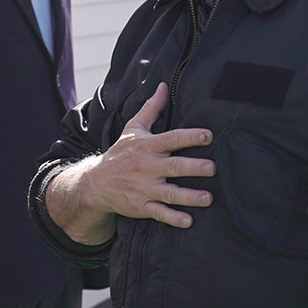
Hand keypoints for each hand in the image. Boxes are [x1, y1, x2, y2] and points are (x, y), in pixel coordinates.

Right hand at [82, 82, 215, 228]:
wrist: (95, 183)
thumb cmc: (120, 154)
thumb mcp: (132, 129)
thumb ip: (151, 109)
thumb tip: (164, 85)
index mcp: (147, 147)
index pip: (171, 139)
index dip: (190, 136)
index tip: (208, 136)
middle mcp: (146, 167)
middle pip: (173, 167)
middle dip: (193, 167)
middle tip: (212, 168)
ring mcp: (143, 188)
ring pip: (169, 193)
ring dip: (189, 196)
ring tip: (207, 198)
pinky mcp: (141, 206)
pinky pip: (159, 213)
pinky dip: (173, 218)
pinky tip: (188, 221)